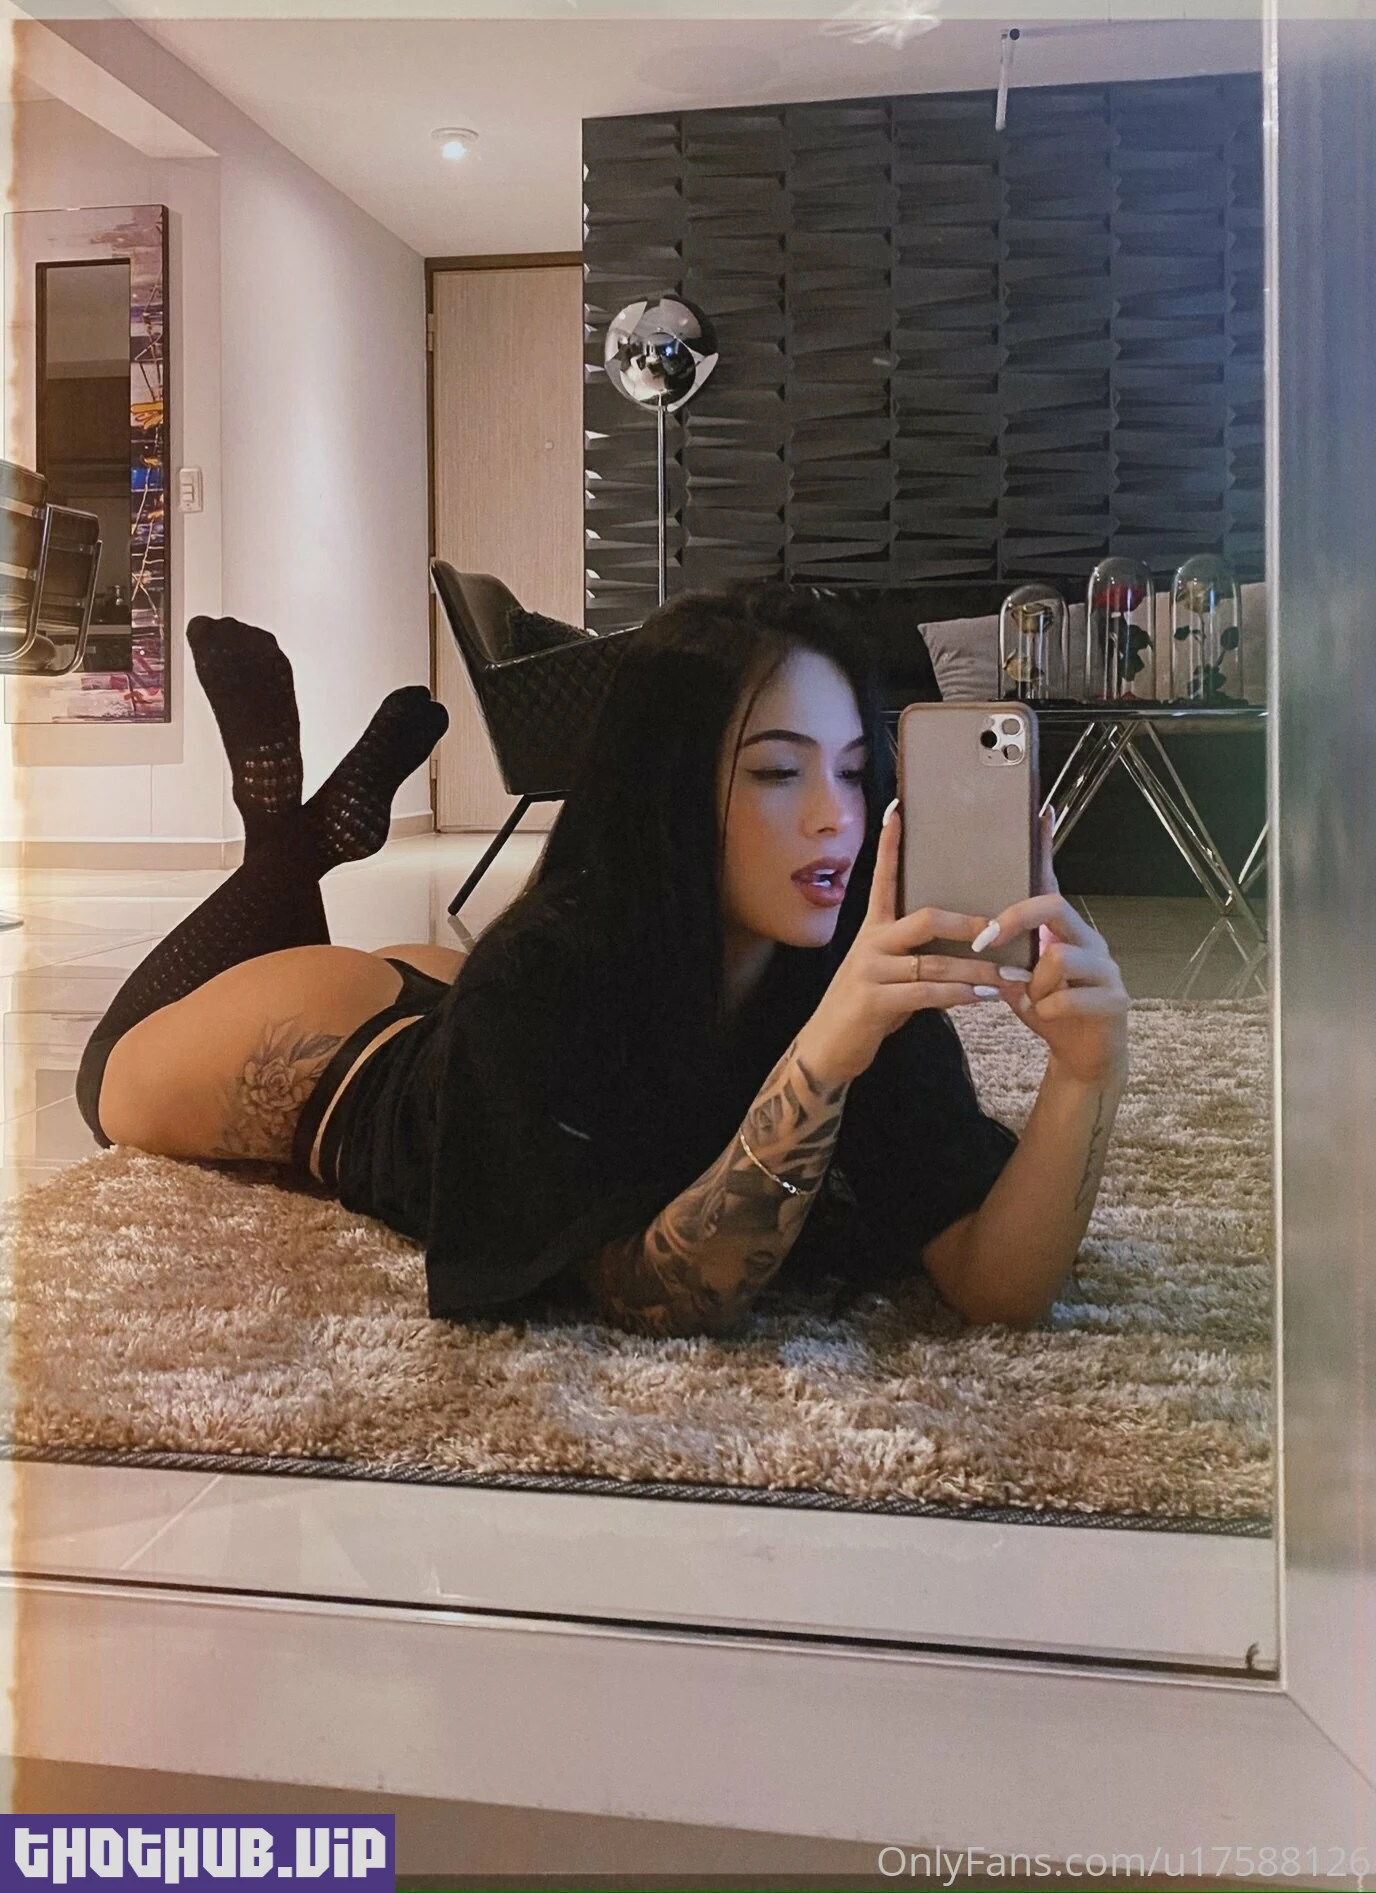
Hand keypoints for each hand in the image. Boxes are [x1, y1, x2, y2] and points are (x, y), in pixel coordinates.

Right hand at [796, 799, 1005, 1087]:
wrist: (827, 1048)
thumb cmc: (866, 1008)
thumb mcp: (887, 972)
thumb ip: (916, 954)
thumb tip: (964, 943)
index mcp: (873, 930)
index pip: (883, 879)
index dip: (889, 845)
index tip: (899, 809)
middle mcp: (870, 943)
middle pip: (924, 918)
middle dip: (967, 922)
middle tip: (1002, 925)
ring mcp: (869, 971)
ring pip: (933, 961)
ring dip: (977, 969)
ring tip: (1011, 975)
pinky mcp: (874, 1002)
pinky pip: (927, 993)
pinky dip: (960, 995)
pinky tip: (985, 998)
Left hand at [980, 809, 1129, 1088]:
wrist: (1082, 1057)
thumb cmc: (1048, 1009)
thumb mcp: (1016, 978)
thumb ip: (999, 952)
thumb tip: (964, 929)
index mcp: (1062, 929)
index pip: (1052, 880)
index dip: (1046, 847)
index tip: (1039, 810)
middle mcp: (1088, 939)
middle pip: (1054, 906)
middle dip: (1015, 921)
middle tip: (986, 941)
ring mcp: (1106, 968)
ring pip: (1061, 956)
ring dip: (1033, 982)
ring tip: (1028, 999)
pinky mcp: (1115, 1000)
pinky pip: (1072, 996)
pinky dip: (1048, 1008)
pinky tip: (1043, 1015)